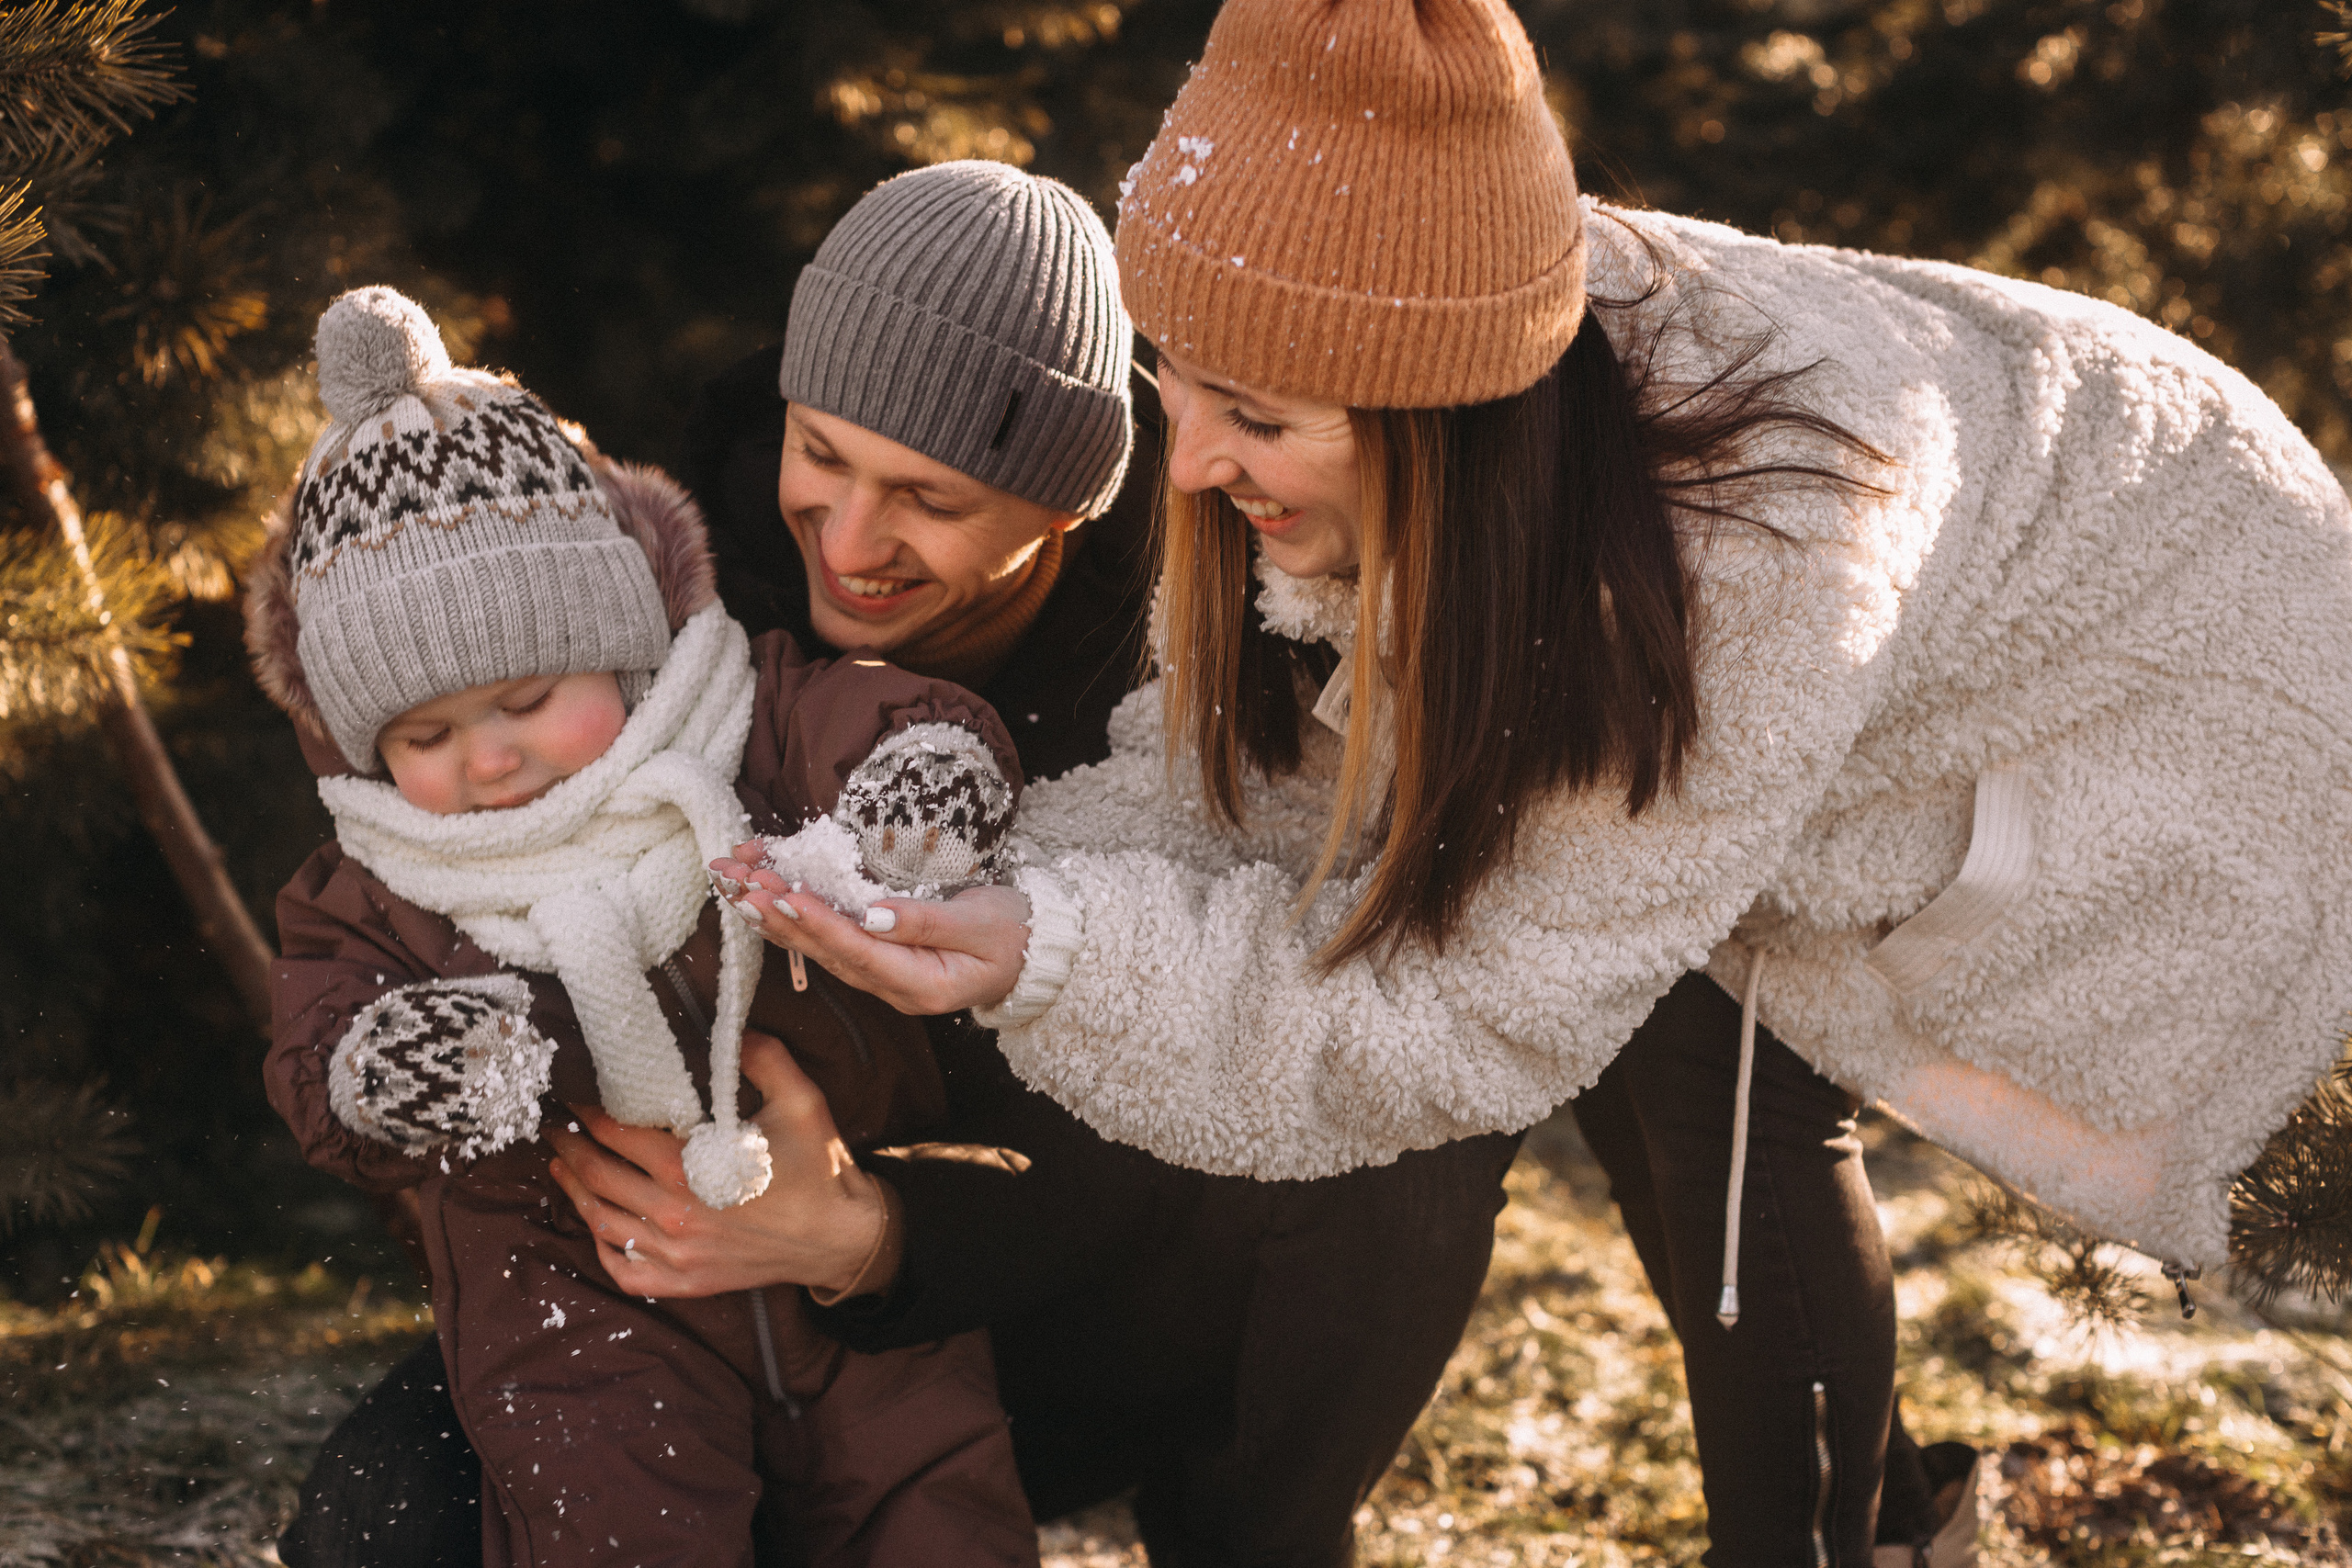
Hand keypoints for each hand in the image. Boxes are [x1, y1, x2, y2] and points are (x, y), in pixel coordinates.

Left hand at [545, 1030, 886, 1297]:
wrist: (841, 1236)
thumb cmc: (818, 1168)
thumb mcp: (798, 1099)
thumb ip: (761, 1058)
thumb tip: (730, 1029)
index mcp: (691, 1167)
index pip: (617, 1134)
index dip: (589, 1114)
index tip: (576, 1098)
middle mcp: (673, 1213)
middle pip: (598, 1177)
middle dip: (569, 1149)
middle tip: (554, 1129)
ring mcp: (677, 1253)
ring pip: (603, 1223)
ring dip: (575, 1193)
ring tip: (561, 1168)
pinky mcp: (687, 1282)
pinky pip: (626, 1271)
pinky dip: (601, 1251)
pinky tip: (596, 1228)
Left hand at [709, 840, 1030, 1014]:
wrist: (1030, 953)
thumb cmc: (1012, 934)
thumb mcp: (982, 924)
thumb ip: (928, 922)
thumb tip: (873, 914)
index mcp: (920, 984)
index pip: (859, 951)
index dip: (819, 924)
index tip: (782, 896)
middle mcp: (890, 986)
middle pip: (824, 952)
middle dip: (776, 915)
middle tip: (736, 883)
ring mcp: (879, 975)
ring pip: (815, 947)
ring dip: (771, 915)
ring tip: (732, 884)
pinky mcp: (874, 957)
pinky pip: (825, 938)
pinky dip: (790, 915)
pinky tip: (759, 896)